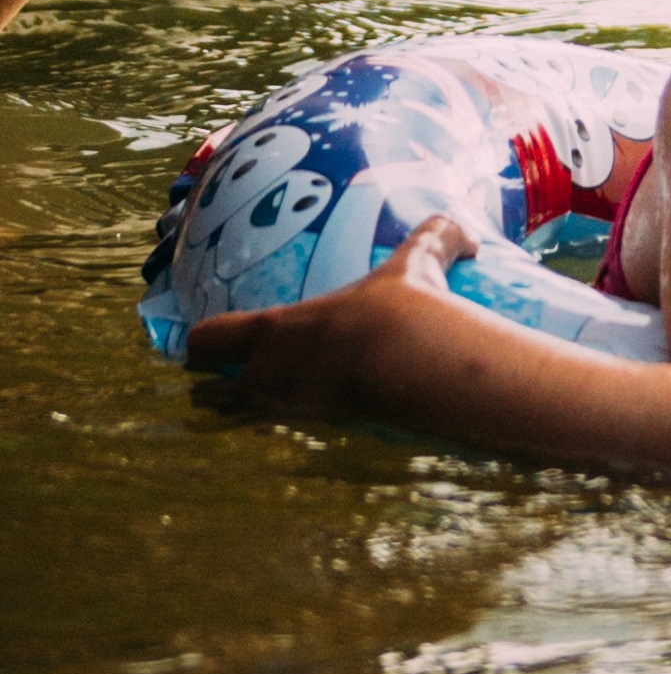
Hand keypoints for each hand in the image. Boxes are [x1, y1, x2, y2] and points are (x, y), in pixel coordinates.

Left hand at [186, 215, 480, 416]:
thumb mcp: (417, 262)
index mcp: (276, 330)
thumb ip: (436, 237)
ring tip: (246, 413)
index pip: (208, 340)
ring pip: (238, 423)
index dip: (199, 343)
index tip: (198, 344)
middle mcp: (270, 374)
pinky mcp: (321, 433)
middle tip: (221, 381)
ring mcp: (291, 409)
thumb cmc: (401, 310)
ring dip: (237, 418)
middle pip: (212, 395)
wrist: (414, 362)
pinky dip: (278, 435)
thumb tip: (469, 234)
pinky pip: (281, 438)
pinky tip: (293, 430)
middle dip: (213, 389)